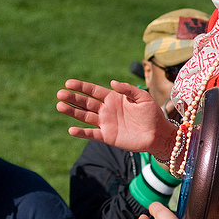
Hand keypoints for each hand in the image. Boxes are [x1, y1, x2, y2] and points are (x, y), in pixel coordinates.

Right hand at [56, 79, 175, 156]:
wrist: (158, 134)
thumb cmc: (152, 114)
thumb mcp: (143, 98)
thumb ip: (128, 90)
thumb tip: (112, 82)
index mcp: (114, 98)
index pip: (94, 91)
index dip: (81, 87)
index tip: (68, 83)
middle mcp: (107, 110)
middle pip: (86, 103)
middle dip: (73, 98)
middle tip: (60, 94)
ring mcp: (106, 123)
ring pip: (85, 116)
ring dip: (72, 112)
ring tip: (59, 106)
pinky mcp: (108, 136)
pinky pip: (92, 134)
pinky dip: (82, 133)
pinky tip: (71, 130)